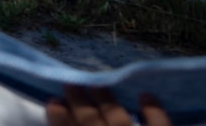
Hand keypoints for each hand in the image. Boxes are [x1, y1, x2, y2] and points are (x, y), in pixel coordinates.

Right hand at [45, 86, 169, 125]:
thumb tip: (60, 107)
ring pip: (119, 121)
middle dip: (79, 102)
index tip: (52, 101)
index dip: (59, 119)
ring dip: (107, 101)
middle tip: (70, 83)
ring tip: (97, 84)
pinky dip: (153, 111)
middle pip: (91, 124)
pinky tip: (145, 94)